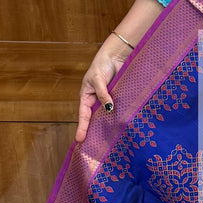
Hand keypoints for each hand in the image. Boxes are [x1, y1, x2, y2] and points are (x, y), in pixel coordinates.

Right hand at [73, 0, 163, 144]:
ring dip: (108, 126)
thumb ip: (103, 94)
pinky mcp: (119, 98)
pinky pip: (118, 109)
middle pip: (95, 119)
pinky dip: (119, 117)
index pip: (83, 116)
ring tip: (108, 141)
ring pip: (107, 116)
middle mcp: (96, 101)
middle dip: (94, 132)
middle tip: (94, 147)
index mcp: (86, 97)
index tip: (79, 140)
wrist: (116, 55)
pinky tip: (122, 127)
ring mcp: (108, 100)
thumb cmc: (101, 65)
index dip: (82, 128)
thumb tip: (108, 108)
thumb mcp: (98, 80)